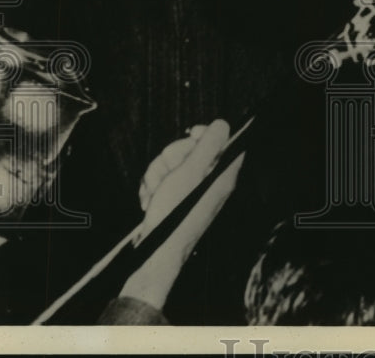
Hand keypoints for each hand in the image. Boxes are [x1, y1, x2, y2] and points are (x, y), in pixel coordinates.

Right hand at [120, 119, 243, 309]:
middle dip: (172, 157)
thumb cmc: (176, 214)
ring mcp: (192, 190)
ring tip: (155, 192)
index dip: (206, 133)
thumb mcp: (192, 173)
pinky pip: (162, 179)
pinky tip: (150, 200)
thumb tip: (222, 124)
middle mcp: (210, 181)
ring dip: (157, 174)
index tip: (191, 135)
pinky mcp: (175, 198)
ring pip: (172, 164)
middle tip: (167, 173)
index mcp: (222, 173)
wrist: (155, 251)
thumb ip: (208, 146)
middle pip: (192, 149)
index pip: (224, 140)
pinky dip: (152, 187)